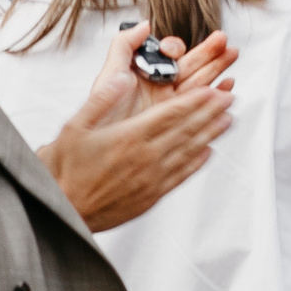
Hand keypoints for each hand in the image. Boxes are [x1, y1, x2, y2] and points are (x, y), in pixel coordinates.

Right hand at [40, 26, 234, 234]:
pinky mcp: (150, 196)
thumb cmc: (63, 172)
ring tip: (228, 120)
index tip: (215, 90)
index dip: (197, 101)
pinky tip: (207, 152)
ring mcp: (151, 179)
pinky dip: (197, 162)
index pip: (172, 114)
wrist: (61, 213)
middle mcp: (146, 158)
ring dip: (210, 134)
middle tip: (230, 97)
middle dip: (211, 112)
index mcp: (130, 138)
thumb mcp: (72, 128)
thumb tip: (124, 78)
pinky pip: (181, 175)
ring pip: (189, 152)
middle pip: (187, 130)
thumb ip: (101, 101)